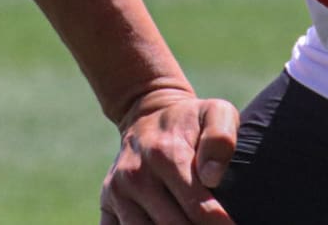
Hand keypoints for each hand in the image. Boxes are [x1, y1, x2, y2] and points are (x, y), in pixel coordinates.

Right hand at [99, 91, 239, 223]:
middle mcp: (136, 175)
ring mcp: (118, 192)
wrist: (146, 114)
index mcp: (164, 154)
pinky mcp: (107, 203)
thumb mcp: (215, 113)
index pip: (198, 209)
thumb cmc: (189, 120)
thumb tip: (211, 177)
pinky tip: (161, 223)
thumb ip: (220, 139)